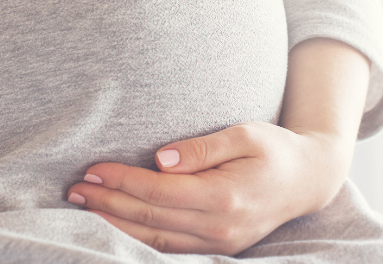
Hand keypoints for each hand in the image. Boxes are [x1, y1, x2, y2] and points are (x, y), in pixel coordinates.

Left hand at [67, 122, 347, 254]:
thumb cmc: (274, 149)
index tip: (93, 169)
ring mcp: (220, 242)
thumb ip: (203, 148)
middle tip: (75, 189)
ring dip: (116, 224)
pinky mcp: (219, 246)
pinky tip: (118, 227)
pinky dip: (138, 239)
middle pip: (151, 219)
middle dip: (109, 204)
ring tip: (85, 208)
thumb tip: (160, 158)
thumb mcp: (244, 134)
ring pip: (155, 241)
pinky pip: (169, 249)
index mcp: (224, 196)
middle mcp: (219, 227)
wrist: (307, 179)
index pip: (159, 192)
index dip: (122, 181)